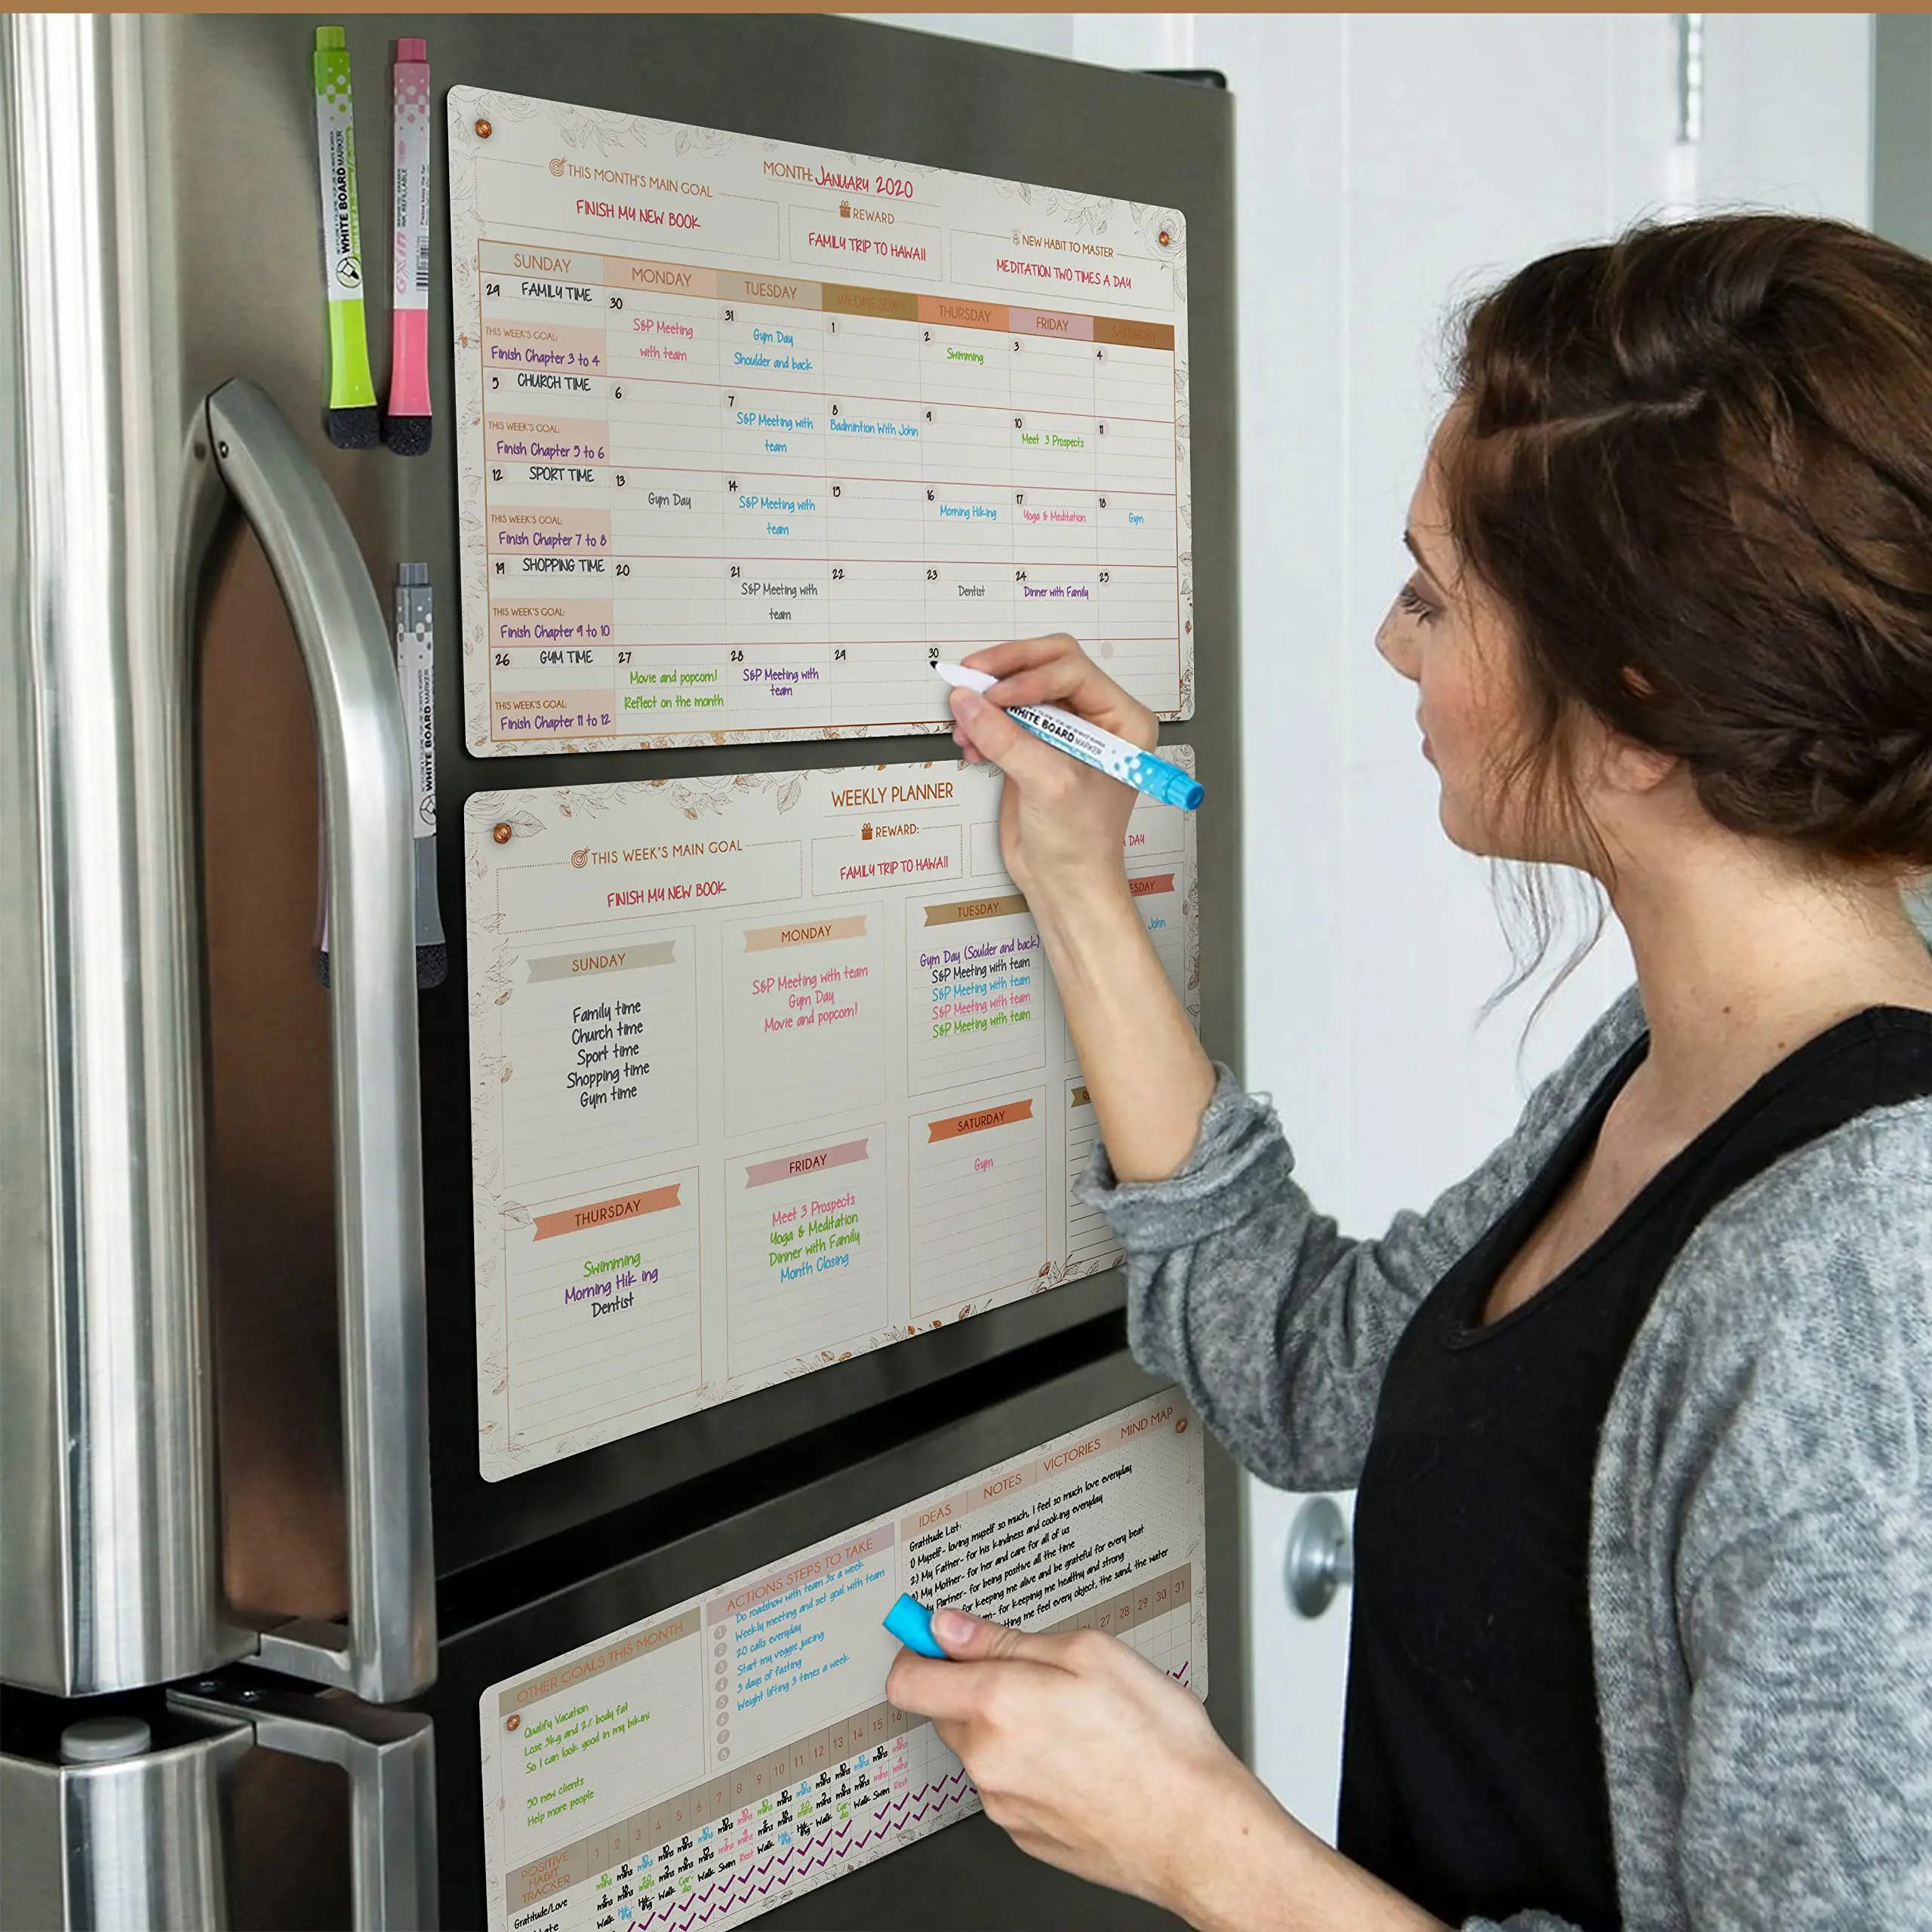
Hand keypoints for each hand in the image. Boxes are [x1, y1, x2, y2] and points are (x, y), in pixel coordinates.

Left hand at [886, 1610, 1448, 1931]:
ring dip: (1009, 1729)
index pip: (909, 1678)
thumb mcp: (1091, 1652)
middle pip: (947, 1711)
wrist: (1197, 1830)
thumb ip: (1008, 1639)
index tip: (931, 1636)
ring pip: (982, 1749)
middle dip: (978, 1686)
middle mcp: (989, 1758)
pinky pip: (1009, 1787)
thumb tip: (952, 1627)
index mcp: (998, 1702)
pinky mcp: (1024, 1835)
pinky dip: (1031, 1769)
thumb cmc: (1159, 1742)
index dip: (918, 1650)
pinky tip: (1081, 1760)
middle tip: (1038, 1675)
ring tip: (1076, 1721)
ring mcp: (1004, 1803)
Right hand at [949, 634, 1156, 909]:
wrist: (1064, 883)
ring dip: (987, 702)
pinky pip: (1003, 716)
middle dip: (1005, 672)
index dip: (1030, 675)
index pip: (1072, 669)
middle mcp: (1095, 717)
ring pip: (1019, 688)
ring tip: (966, 726)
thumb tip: (968, 701)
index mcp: (1120, 719)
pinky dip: (982, 724)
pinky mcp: (1034, 745)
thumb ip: (1007, 739)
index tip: (994, 695)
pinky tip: (971, 744)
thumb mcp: (1048, 785)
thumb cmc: (1081, 843)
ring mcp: (1062, 730)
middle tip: (970, 679)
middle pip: (1045, 666)